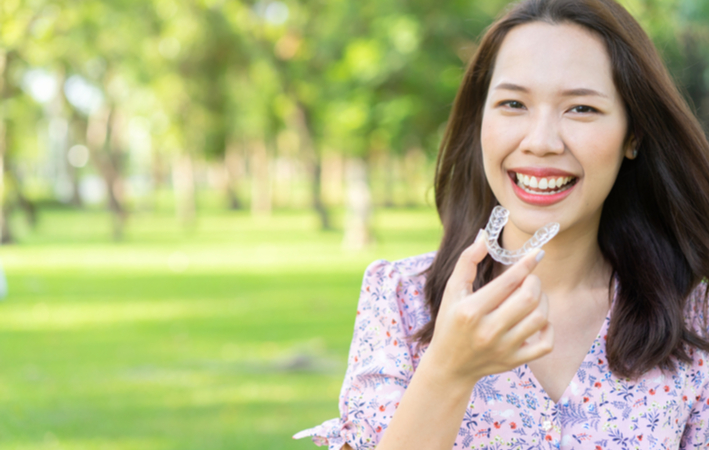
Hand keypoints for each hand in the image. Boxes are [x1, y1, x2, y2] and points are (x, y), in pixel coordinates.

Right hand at [425, 230, 553, 385]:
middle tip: (529, 278)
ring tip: (532, 296)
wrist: (449, 365)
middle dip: (534, 281)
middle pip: (529, 298)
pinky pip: (545, 344)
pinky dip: (548, 328)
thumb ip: (467, 261)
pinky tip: (538, 320)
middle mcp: (488, 331)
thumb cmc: (450, 322)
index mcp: (471, 311)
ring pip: (540, 318)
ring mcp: (503, 348)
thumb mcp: (451, 291)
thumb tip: (484, 236)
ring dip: (542, 301)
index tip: (537, 253)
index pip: (508, 282)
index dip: (526, 264)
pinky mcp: (514, 361)